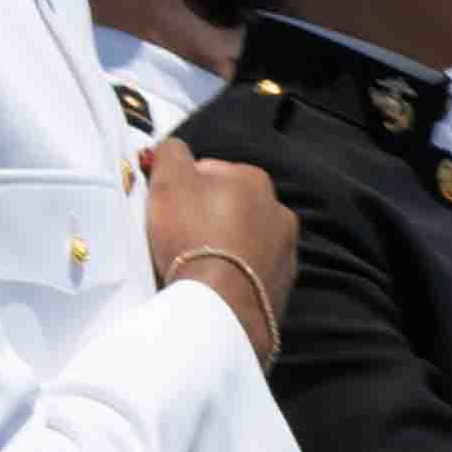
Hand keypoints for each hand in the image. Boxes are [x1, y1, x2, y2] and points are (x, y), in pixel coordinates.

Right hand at [143, 143, 298, 355]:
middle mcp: (278, 209)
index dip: (181, 187)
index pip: (208, 171)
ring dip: (223, 244)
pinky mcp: (283, 284)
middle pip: (228, 205)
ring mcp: (286, 249)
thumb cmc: (192, 234)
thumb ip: (170, 153)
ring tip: (196, 263)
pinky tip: (214, 282)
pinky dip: (235, 272)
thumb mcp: (169, 180)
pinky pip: (251, 269)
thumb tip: (172, 148)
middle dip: (206, 215)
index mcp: (254, 179)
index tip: (165, 208)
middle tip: (177, 236)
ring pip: (243, 237)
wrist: (220, 302)